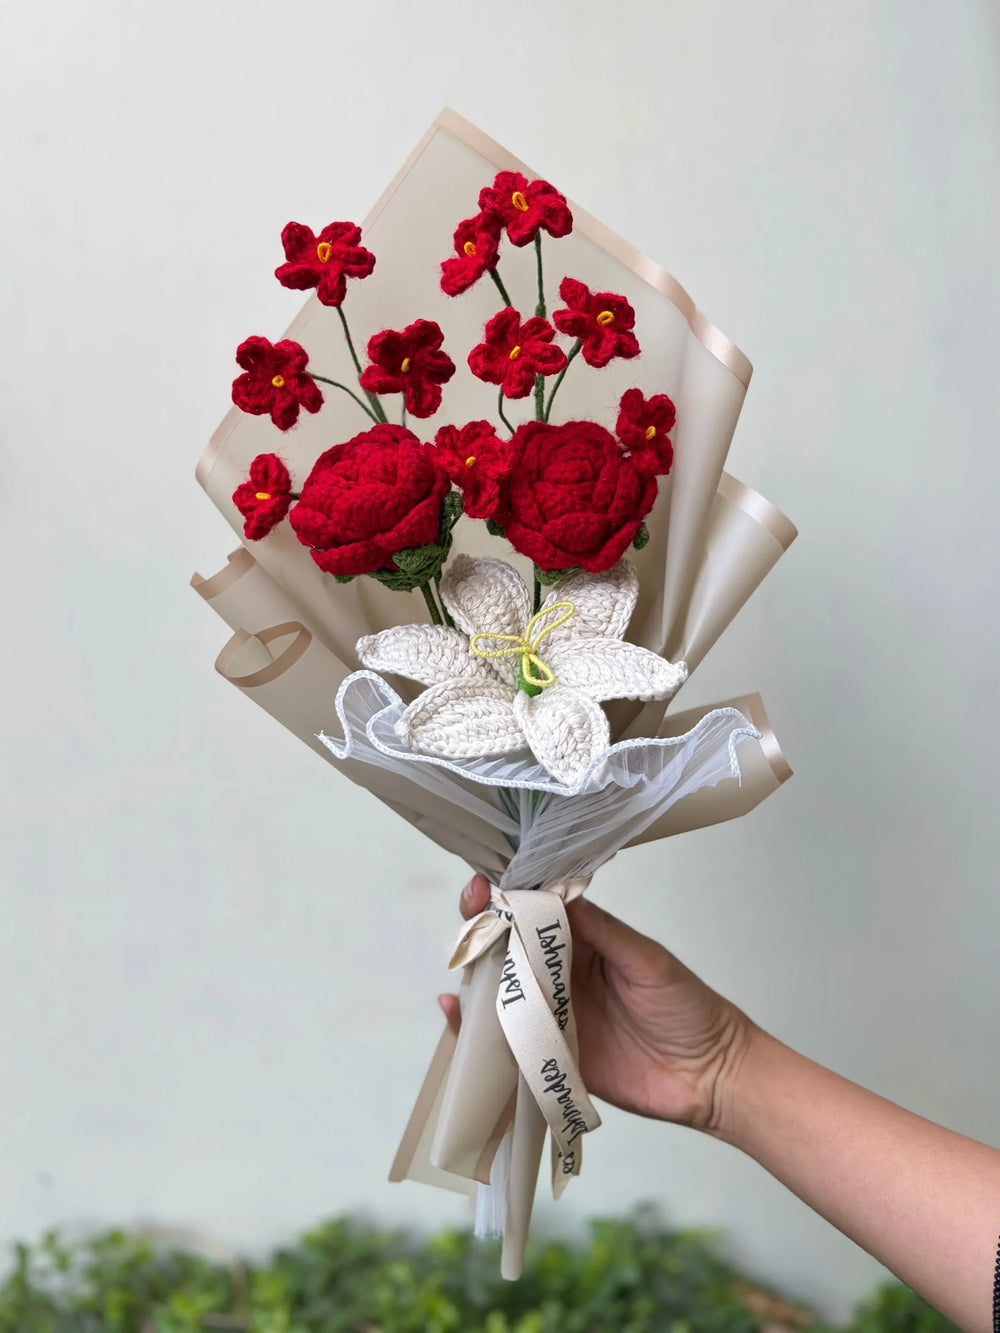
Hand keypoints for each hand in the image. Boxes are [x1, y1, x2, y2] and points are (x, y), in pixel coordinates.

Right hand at [440, 875, 754, 1132]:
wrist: (708, 1077)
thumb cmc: (686, 1006)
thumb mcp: (645, 959)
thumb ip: (601, 930)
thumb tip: (555, 893)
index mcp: (583, 942)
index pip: (535, 912)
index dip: (508, 895)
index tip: (486, 884)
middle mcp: (559, 975)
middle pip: (508, 947)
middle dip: (482, 927)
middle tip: (471, 913)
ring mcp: (550, 1016)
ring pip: (499, 991)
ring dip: (473, 974)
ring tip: (459, 962)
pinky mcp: (547, 1057)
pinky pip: (504, 1040)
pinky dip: (474, 1028)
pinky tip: (456, 1014)